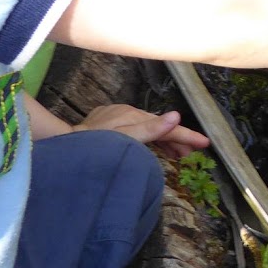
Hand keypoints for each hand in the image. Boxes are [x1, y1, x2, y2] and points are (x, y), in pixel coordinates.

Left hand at [74, 103, 210, 160]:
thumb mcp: (125, 140)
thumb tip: (176, 115)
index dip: (187, 135)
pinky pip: (134, 128)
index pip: (167, 126)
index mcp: (135, 117)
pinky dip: (146, 137)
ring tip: (176, 154)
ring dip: (163, 140)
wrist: (62, 143)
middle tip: (191, 153)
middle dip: (177, 139)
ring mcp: (116, 117)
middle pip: (159, 126)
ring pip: (147, 127)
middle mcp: (127, 113)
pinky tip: (149, 144)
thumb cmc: (94, 146)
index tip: (205, 143)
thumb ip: (151, 130)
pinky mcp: (106, 123)